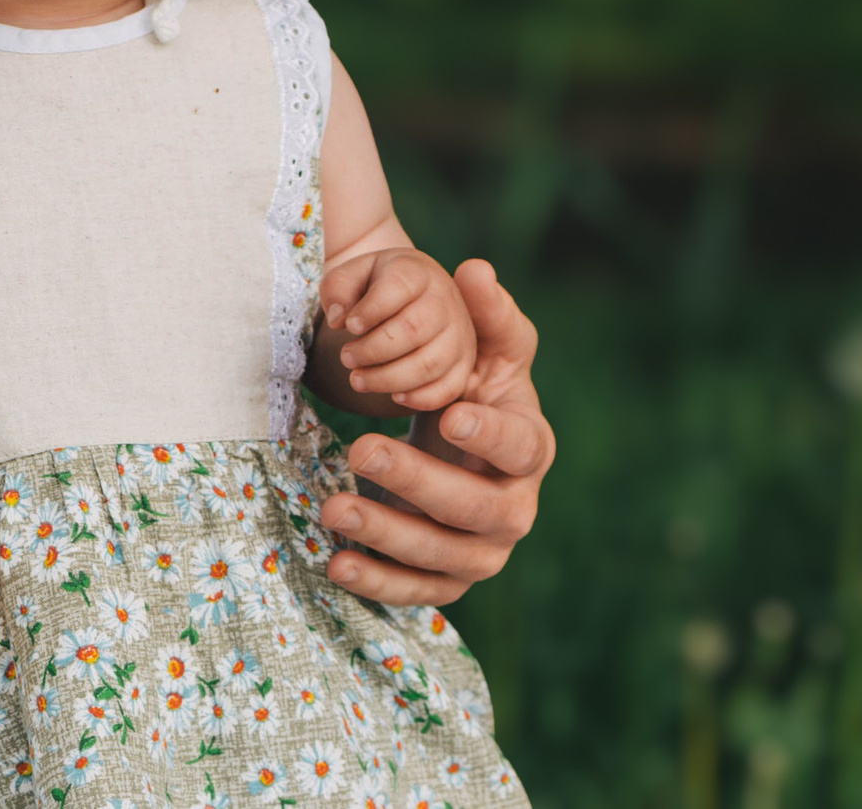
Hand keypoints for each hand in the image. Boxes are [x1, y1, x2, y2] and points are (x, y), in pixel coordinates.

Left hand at [321, 246, 475, 410]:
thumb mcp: (351, 274)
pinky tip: (394, 396)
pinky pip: (449, 388)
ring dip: (389, 379)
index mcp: (416, 272)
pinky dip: (420, 398)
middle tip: (346, 358)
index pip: (399, 287)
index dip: (371, 310)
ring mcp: (459, 333)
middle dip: (373, 350)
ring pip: (430, 363)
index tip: (349, 326)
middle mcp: (445, 300)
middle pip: (414, 330)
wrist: (410, 293)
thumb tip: (338, 319)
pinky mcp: (464, 363)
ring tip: (357, 380)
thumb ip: (338, 289)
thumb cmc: (374, 285)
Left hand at [321, 260, 553, 606]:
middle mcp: (515, 507)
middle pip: (478, 508)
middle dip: (420, 482)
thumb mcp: (484, 349)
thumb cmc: (472, 389)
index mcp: (529, 447)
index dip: (491, 435)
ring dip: (388, 535)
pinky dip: (378, 584)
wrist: (456, 446)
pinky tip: (337, 564)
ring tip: (333, 506)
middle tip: (361, 449)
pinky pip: (417, 591)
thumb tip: (476, 269)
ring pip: (445, 556)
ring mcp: (483, 550)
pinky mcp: (446, 579)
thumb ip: (487, 313)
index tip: (452, 413)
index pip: (522, 448)